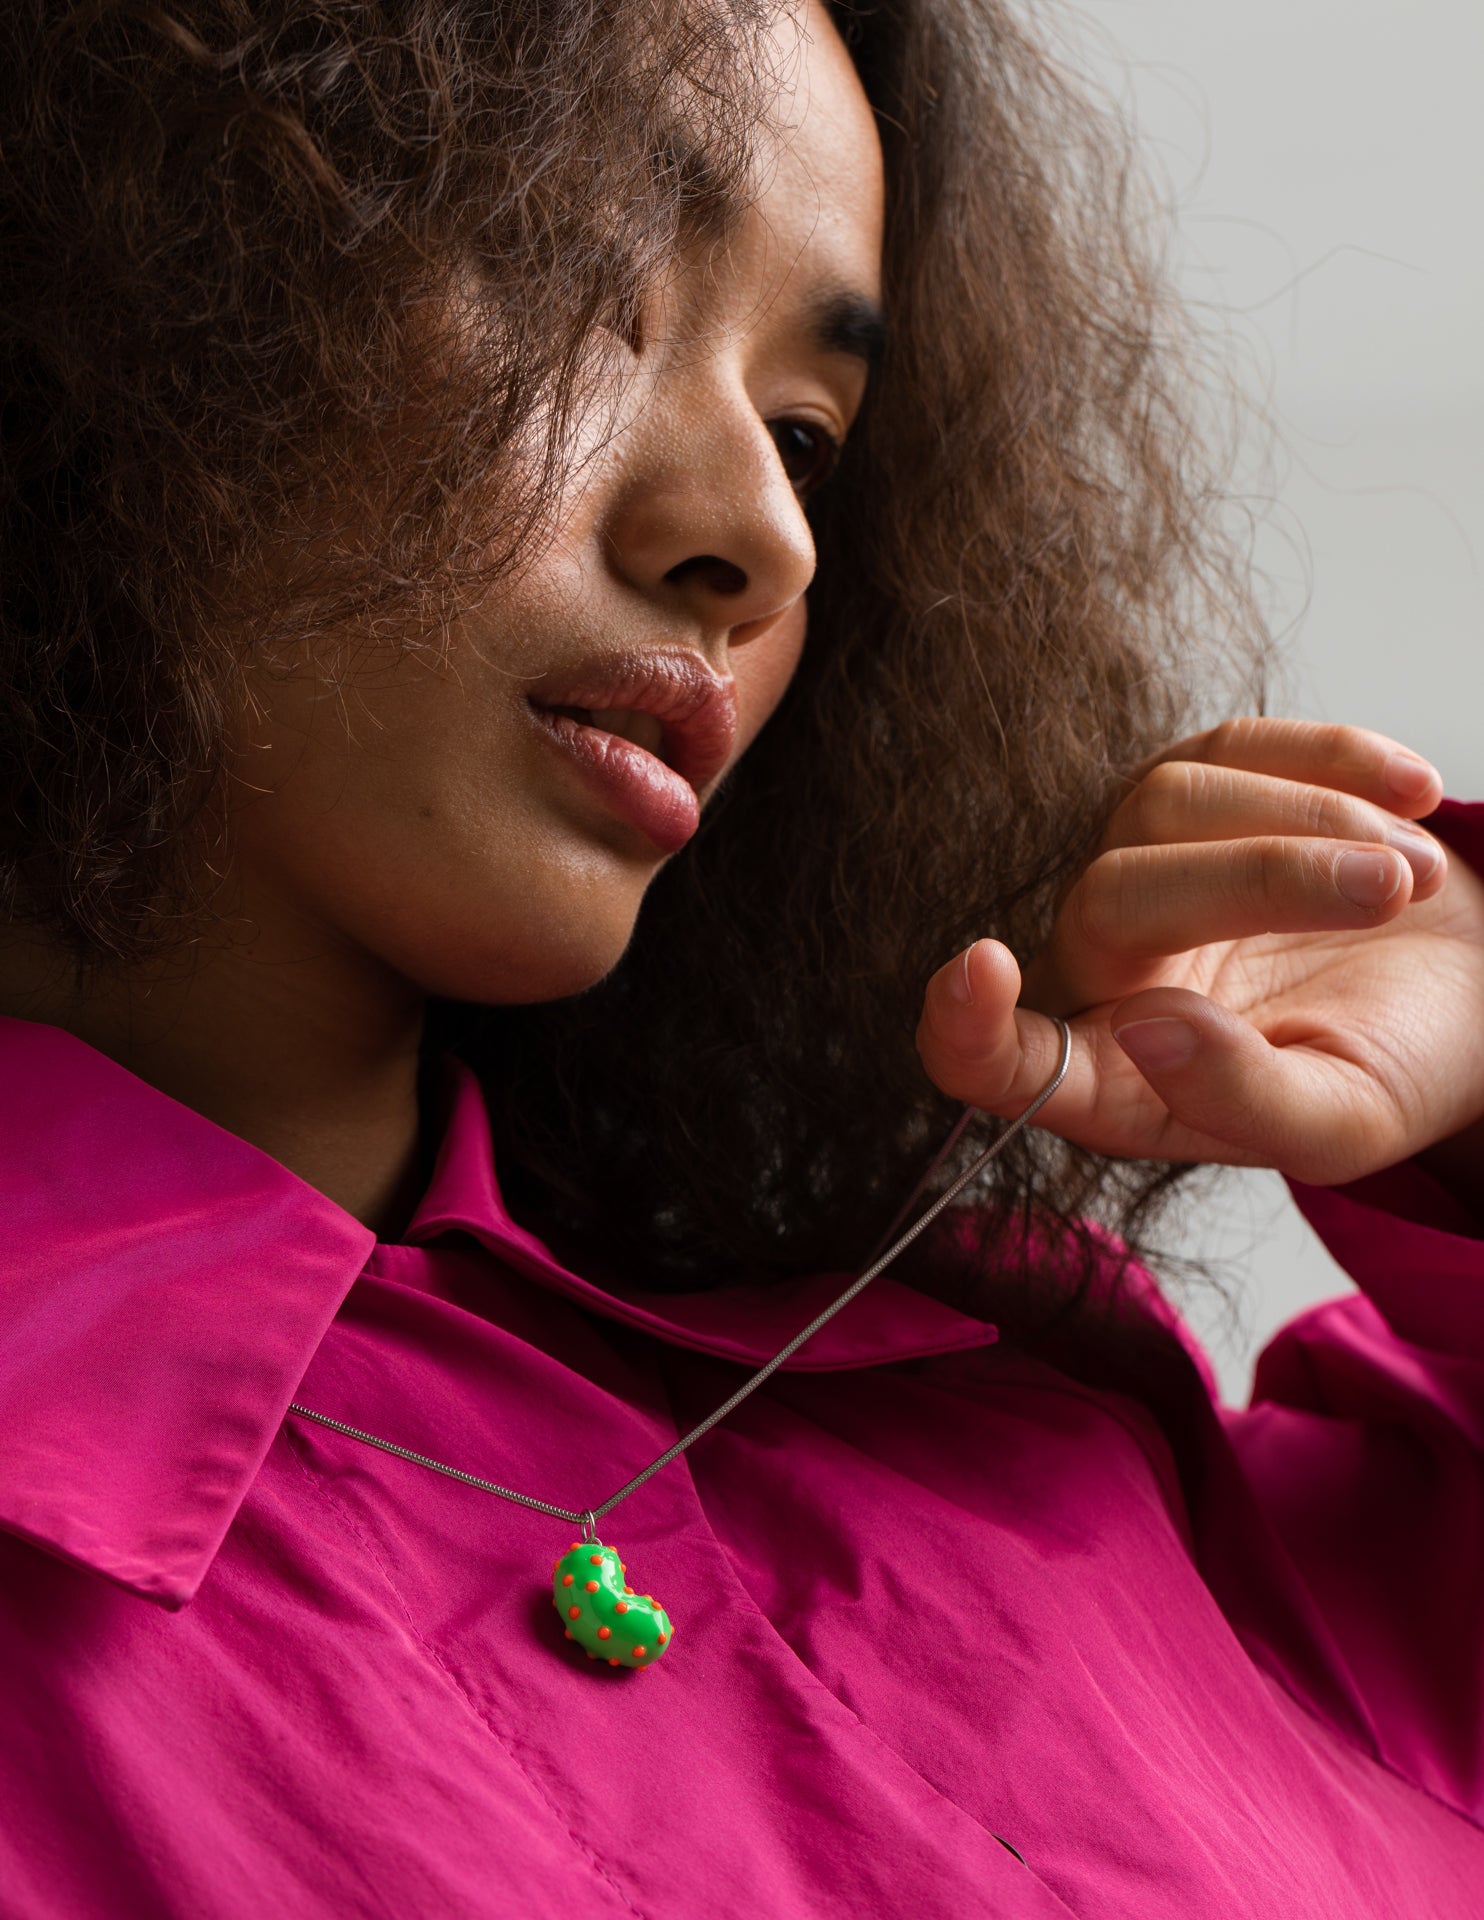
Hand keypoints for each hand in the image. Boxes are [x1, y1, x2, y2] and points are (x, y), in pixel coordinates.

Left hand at [915, 719, 1483, 1184]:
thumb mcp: (1338, 1124)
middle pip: (1111, 896)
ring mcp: (1139, 870)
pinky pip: (1229, 747)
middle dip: (1262, 879)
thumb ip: (1239, 1100)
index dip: (962, 1024)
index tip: (978, 966)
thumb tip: (1148, 1029)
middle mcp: (1102, 971)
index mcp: (1111, 1080)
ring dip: (1316, 826)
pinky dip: (1333, 761)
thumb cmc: (1390, 1069)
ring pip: (1166, 804)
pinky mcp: (1195, 790)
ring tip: (1412, 877)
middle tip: (1391, 892)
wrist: (1467, 991)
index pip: (985, 1061)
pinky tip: (1412, 796)